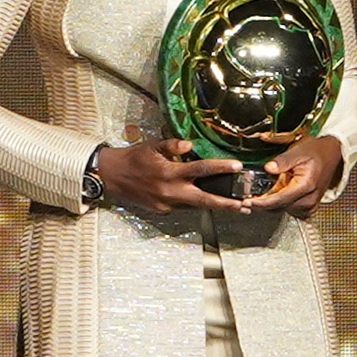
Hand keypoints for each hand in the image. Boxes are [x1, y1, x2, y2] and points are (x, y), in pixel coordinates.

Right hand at [88, 137, 253, 217]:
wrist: (111, 177)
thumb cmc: (134, 157)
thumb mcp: (151, 145)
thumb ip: (171, 145)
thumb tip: (190, 145)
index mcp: (169, 172)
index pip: (200, 170)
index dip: (220, 168)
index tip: (238, 167)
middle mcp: (170, 191)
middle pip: (205, 200)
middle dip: (227, 203)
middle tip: (246, 205)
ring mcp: (167, 204)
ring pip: (197, 206)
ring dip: (216, 206)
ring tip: (237, 207)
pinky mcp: (162, 211)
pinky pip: (184, 207)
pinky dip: (197, 204)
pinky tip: (209, 202)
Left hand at [231, 132, 346, 212]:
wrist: (332, 155)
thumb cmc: (316, 152)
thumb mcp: (298, 150)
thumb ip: (282, 161)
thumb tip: (268, 168)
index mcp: (306, 186)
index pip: (279, 200)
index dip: (261, 203)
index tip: (247, 202)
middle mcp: (309, 199)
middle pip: (279, 207)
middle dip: (262, 203)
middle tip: (246, 197)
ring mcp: (310, 205)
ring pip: (282, 210)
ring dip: (270, 203)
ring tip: (259, 194)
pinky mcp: (309, 208)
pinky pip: (289, 210)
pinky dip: (279, 204)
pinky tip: (274, 195)